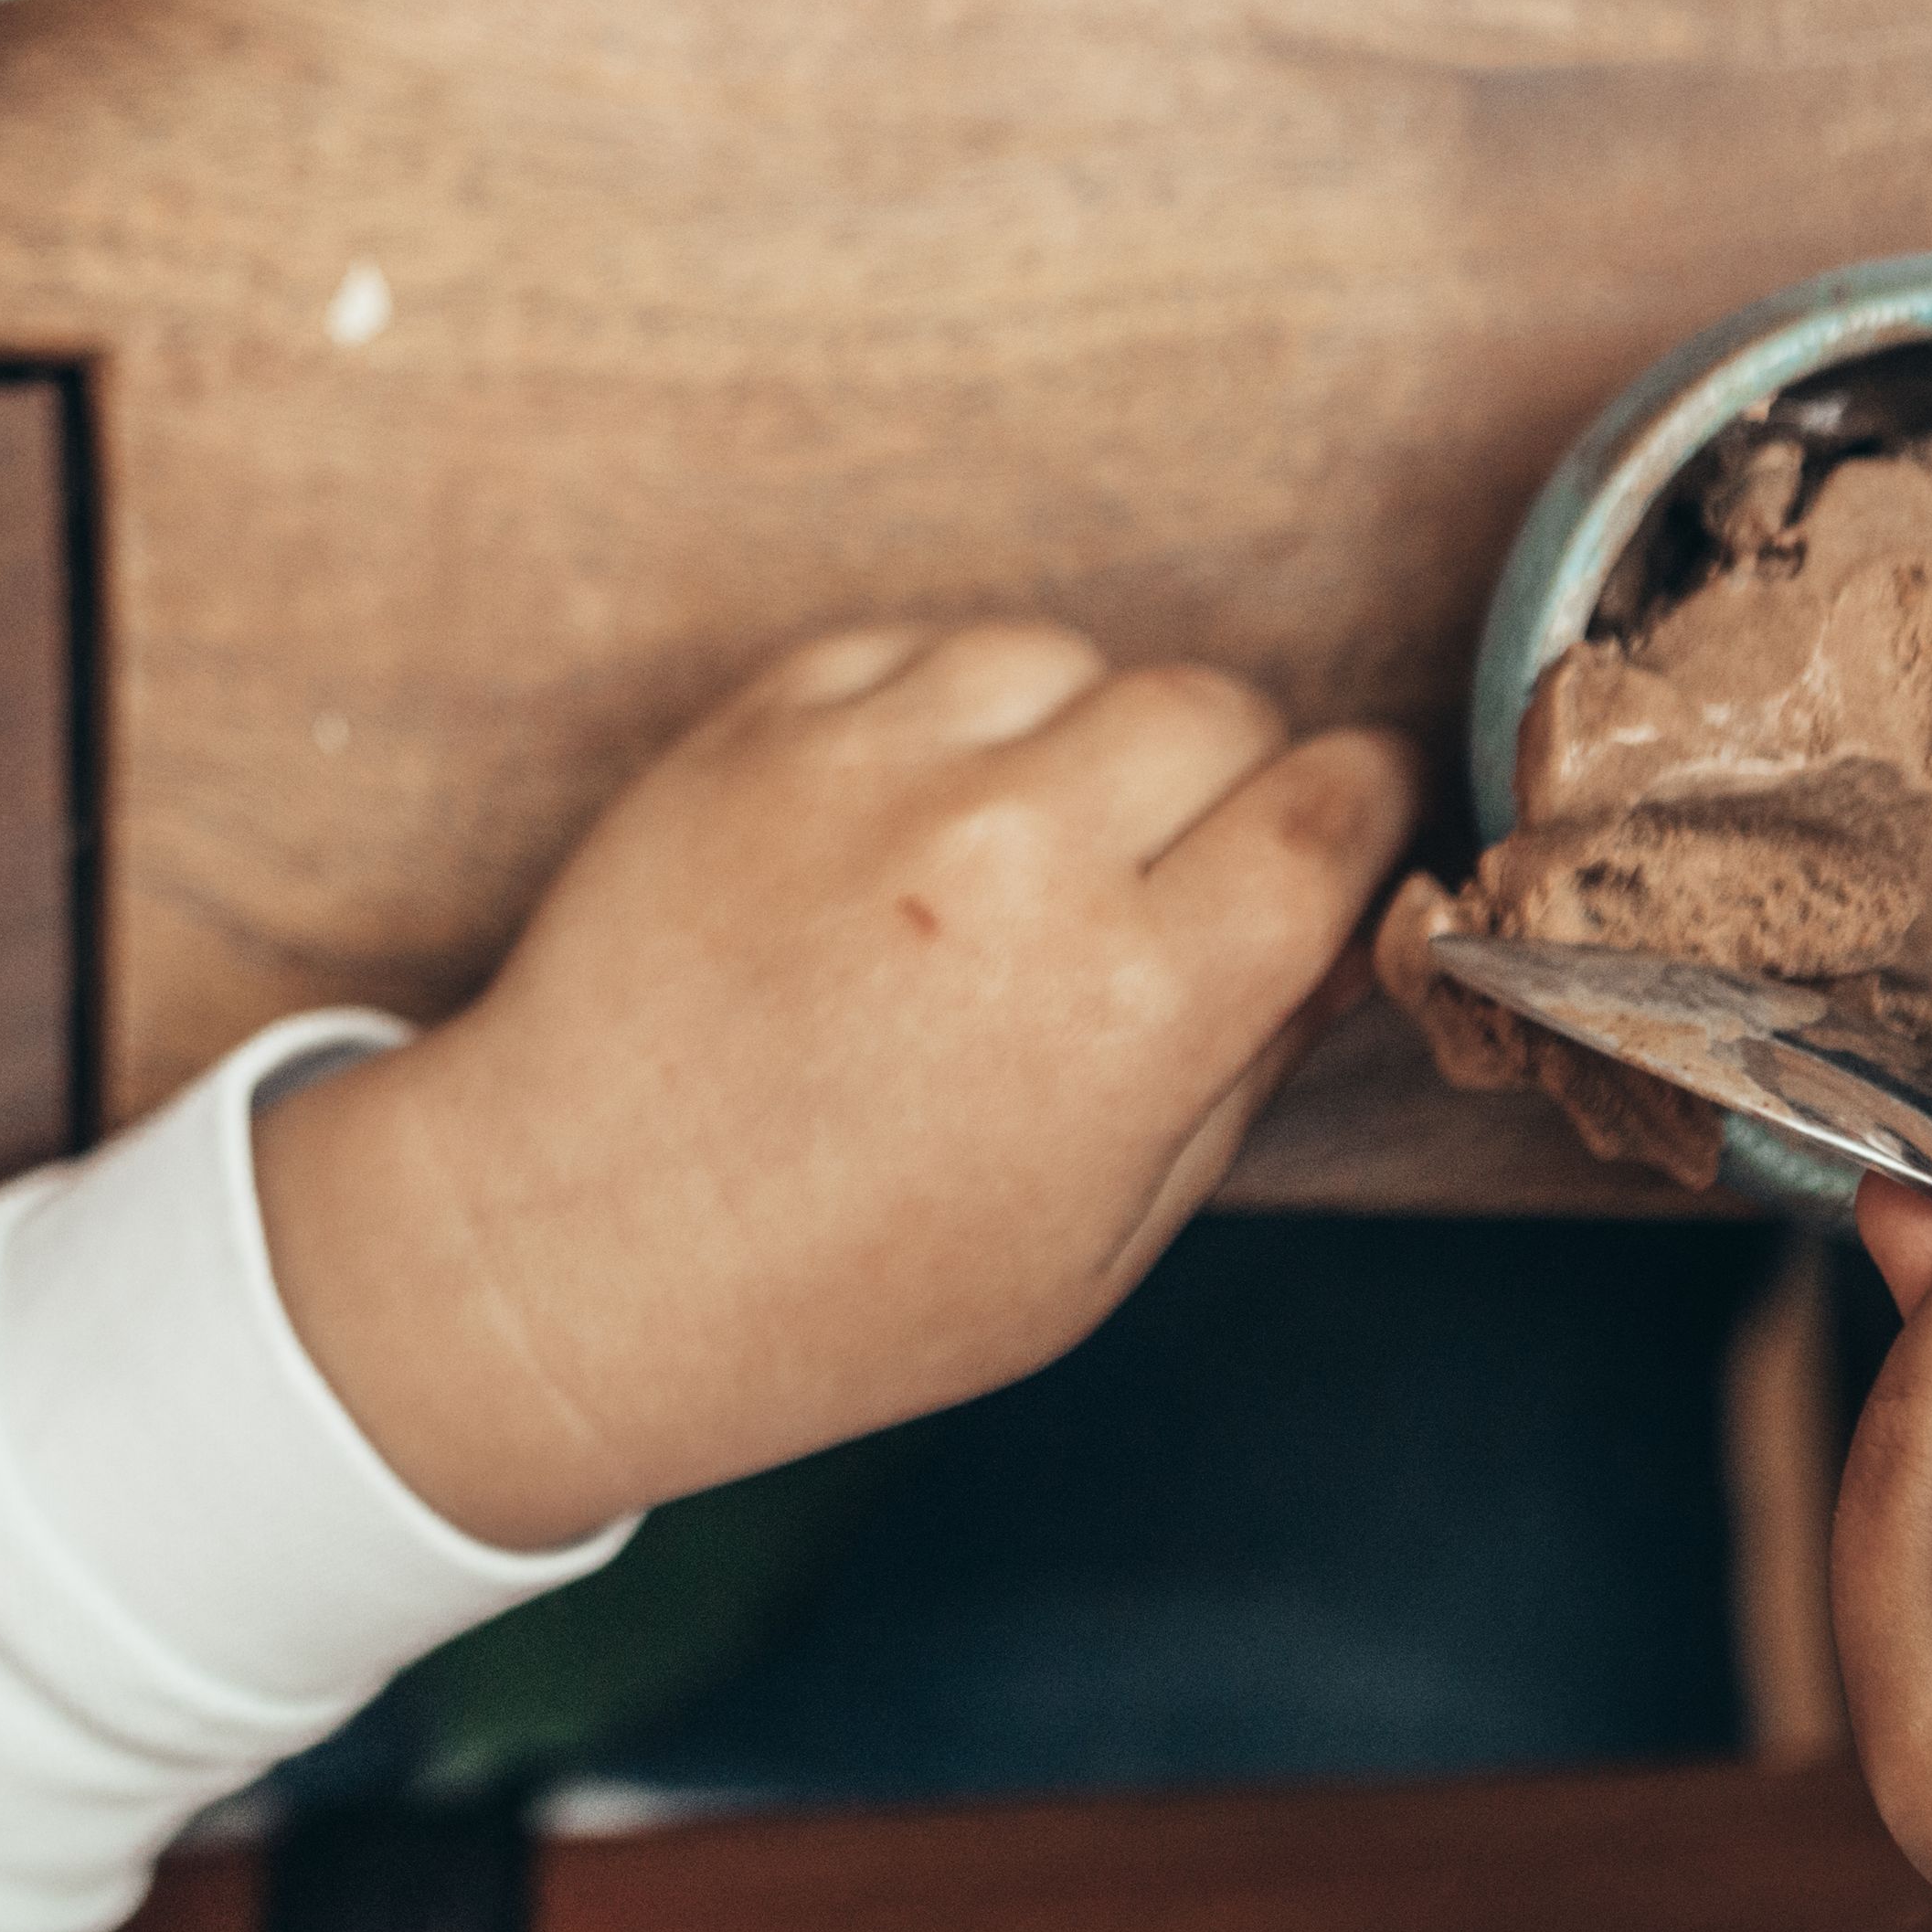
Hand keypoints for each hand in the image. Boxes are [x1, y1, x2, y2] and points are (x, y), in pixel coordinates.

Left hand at [255, 627, 1419, 1549]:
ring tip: (1008, 854)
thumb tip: (1346, 919)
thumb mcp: (1102, 1233)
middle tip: (1157, 870)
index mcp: (1129, 1003)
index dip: (1355, 817)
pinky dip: (937, 714)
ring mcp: (873, 770)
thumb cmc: (846, 1283)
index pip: (1337, 808)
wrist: (575, 1241)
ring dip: (1072, 733)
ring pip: (1068, 657)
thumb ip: (1248, 1057)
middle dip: (1224, 778)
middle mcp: (1012, 857)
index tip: (1331, 844)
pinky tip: (898, 828)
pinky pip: (923, 647)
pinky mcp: (762, 722)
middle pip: (1217, 707)